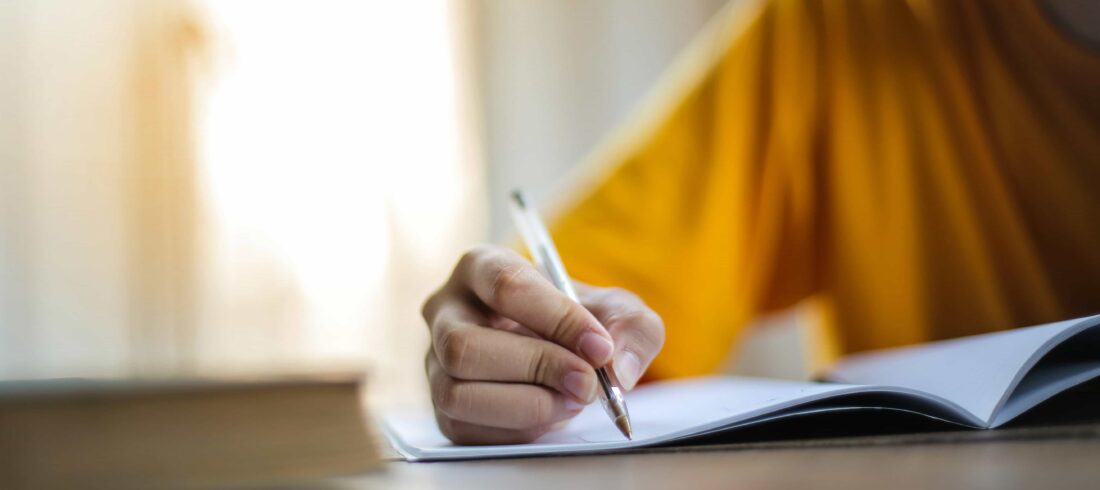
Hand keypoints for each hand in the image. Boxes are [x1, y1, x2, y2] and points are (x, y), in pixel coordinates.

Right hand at [421, 244, 664, 444]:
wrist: (561, 354)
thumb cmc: (579, 321)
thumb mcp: (617, 311)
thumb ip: (632, 327)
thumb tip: (619, 368)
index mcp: (481, 266)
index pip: (505, 285)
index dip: (556, 319)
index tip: (600, 347)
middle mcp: (445, 310)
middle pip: (466, 345)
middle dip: (535, 369)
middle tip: (587, 383)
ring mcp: (435, 361)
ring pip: (457, 392)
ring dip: (525, 405)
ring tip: (572, 401)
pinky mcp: (442, 407)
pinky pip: (464, 428)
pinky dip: (516, 429)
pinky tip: (550, 415)